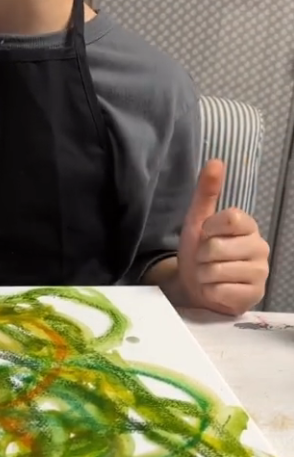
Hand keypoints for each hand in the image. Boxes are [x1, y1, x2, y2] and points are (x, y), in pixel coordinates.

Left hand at [177, 159, 269, 315]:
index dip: (209, 229)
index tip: (206, 235)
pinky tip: (215, 290)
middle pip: (218, 247)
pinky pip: (221, 291)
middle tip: (205, 260)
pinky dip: (210, 292)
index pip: (230, 217)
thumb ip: (206, 192)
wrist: (196, 287)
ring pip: (216, 271)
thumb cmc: (199, 252)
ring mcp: (260, 273)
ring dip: (203, 275)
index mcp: (248, 225)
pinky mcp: (254, 295)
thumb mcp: (198, 220)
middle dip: (201, 256)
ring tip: (208, 275)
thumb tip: (215, 161)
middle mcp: (260, 247)